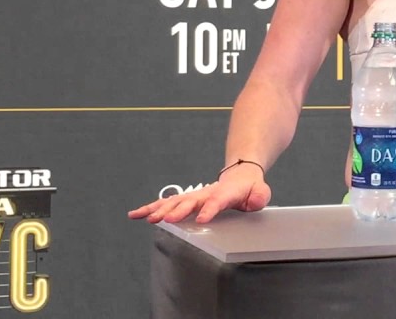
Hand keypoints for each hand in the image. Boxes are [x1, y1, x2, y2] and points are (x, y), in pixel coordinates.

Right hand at [127, 164, 270, 223]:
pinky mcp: (185, 200)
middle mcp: (205, 193)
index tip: (202, 219)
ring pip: (173, 202)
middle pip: (190, 202)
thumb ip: (260, 196)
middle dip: (178, 211)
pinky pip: (166, 204)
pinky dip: (150, 208)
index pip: (217, 201)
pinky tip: (135, 214)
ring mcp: (193, 196)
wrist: (240, 175)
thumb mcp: (260, 192)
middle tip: (166, 220)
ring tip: (147, 218)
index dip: (210, 209)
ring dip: (159, 210)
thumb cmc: (249, 188)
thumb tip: (255, 202)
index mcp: (224, 193)